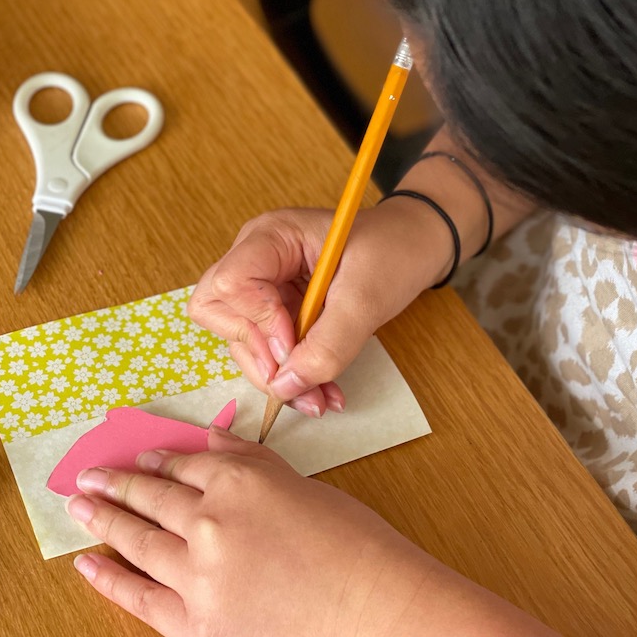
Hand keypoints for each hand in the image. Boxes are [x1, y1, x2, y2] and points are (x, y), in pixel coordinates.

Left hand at [65, 428, 551, 636]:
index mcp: (240, 480)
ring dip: (103, 520)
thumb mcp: (305, 489)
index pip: (186, 463)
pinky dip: (108, 578)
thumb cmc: (356, 546)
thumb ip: (253, 463)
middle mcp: (210, 520)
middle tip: (89, 475)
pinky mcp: (195, 622)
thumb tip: (213, 443)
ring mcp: (198, 573)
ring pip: (137, 539)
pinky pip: (139, 595)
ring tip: (78, 506)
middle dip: (117, 483)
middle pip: (152, 496)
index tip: (144, 459)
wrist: (375, 613)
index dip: (161, 460)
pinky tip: (87, 563)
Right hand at [188, 205, 451, 416]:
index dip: (255, 322)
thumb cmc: (395, 250)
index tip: (292, 347)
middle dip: (258, 357)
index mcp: (272, 236)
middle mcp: (258, 258)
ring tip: (320, 400)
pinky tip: (323, 391)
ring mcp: (265, 285)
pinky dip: (293, 376)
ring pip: (244, 341)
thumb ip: (329, 344)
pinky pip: (270, 350)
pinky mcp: (279, 310)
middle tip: (300, 382)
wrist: (416, 246)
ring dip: (278, 377)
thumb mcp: (367, 298)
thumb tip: (287, 386)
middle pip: (220, 314)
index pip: (229, 282)